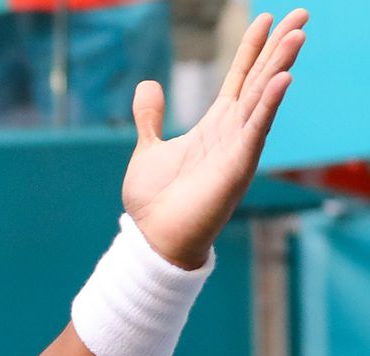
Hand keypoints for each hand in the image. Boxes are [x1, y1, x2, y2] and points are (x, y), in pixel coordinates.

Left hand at [123, 9, 306, 269]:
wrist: (153, 239)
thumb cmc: (154, 202)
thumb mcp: (147, 149)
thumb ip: (151, 117)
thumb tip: (148, 84)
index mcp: (214, 126)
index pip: (240, 78)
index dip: (251, 48)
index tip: (265, 18)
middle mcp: (232, 132)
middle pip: (261, 79)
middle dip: (280, 47)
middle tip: (302, 14)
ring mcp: (238, 148)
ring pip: (265, 98)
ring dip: (281, 65)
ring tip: (298, 35)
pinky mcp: (237, 167)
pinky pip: (257, 130)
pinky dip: (270, 104)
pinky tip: (283, 79)